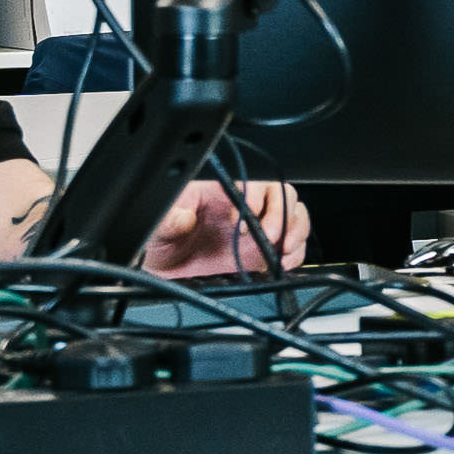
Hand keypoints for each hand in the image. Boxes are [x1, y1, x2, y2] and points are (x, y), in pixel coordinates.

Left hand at [140, 176, 303, 279]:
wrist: (167, 271)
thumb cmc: (163, 240)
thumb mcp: (157, 228)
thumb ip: (167, 220)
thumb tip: (184, 217)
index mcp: (222, 191)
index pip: (252, 182)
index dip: (254, 199)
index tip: (240, 222)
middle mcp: (245, 205)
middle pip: (281, 195)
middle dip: (281, 216)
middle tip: (271, 236)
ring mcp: (258, 226)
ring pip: (294, 216)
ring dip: (295, 232)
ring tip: (283, 250)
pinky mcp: (264, 249)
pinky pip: (293, 244)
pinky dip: (296, 253)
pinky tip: (284, 262)